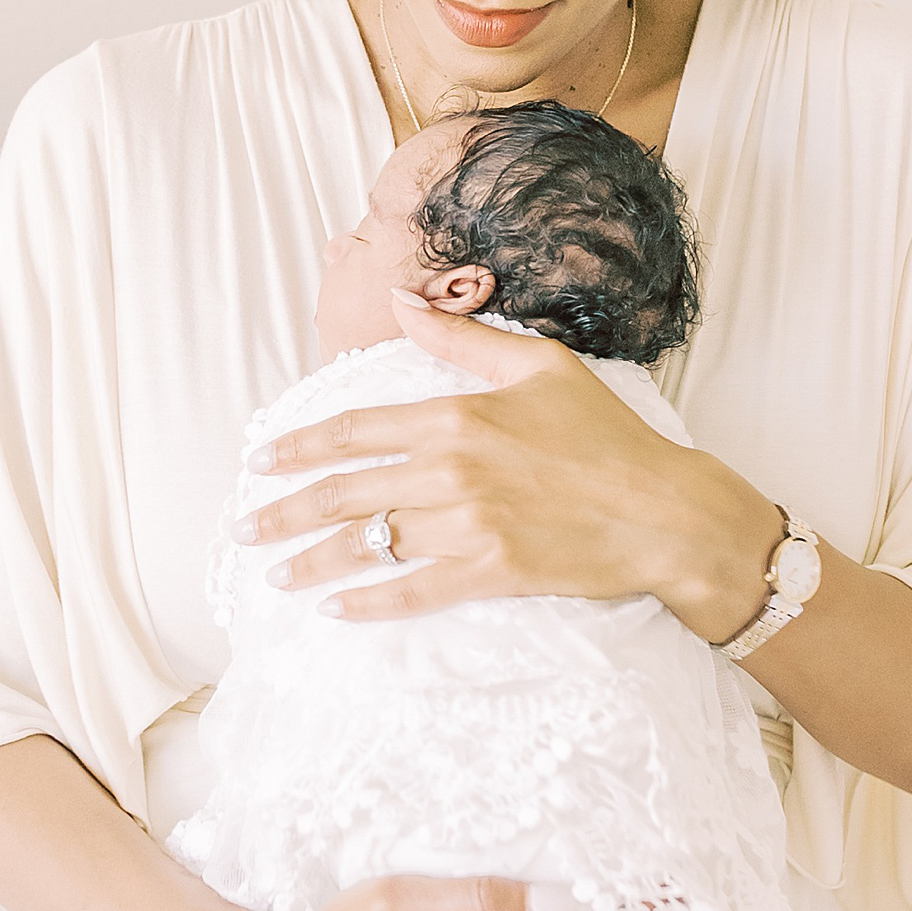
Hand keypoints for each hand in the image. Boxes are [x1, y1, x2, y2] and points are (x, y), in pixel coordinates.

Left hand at [237, 297, 782, 641]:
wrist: (666, 511)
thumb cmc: (607, 434)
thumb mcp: (538, 364)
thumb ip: (461, 336)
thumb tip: (401, 300)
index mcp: (457, 415)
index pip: (356, 430)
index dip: (299, 446)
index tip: (261, 461)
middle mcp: (452, 470)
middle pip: (345, 492)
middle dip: (284, 512)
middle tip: (245, 527)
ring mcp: (470, 525)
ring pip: (369, 545)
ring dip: (313, 563)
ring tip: (275, 575)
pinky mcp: (492, 573)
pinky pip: (413, 591)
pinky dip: (368, 603)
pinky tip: (334, 610)